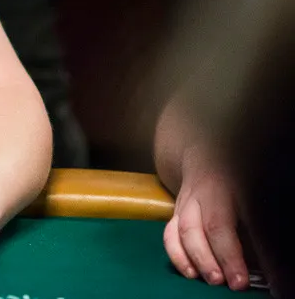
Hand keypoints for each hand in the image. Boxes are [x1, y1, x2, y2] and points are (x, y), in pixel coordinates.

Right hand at [163, 155, 254, 290]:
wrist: (209, 159)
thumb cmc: (238, 183)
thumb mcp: (254, 201)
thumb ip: (259, 236)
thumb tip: (272, 273)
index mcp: (221, 190)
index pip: (221, 226)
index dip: (230, 255)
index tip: (240, 280)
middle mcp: (197, 197)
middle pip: (196, 228)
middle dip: (207, 258)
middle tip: (221, 282)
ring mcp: (183, 204)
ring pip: (179, 231)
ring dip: (189, 258)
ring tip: (201, 279)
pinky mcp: (175, 214)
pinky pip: (169, 235)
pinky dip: (176, 255)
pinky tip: (189, 272)